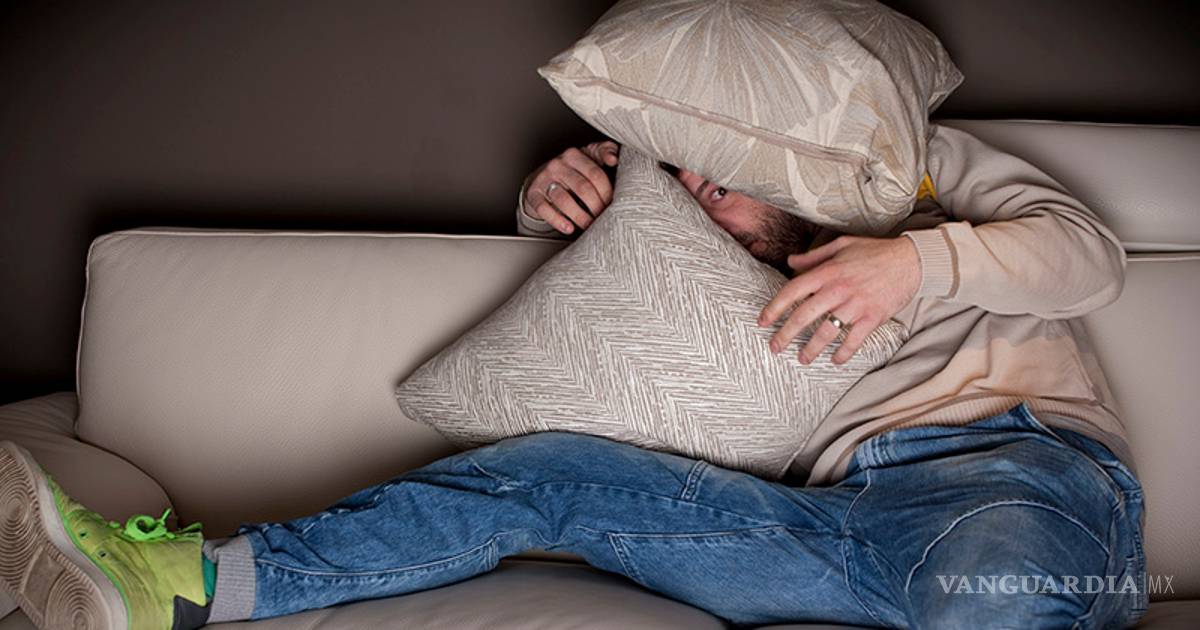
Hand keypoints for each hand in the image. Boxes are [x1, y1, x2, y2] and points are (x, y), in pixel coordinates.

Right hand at [521, 141, 619, 234]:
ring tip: (589, 226)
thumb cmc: (571, 171)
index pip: (595, 174)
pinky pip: (544, 209)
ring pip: (564, 200)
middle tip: (602, 218)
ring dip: (580, 216)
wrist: (541, 179)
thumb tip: (613, 158)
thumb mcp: (589, 157)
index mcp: (574, 155)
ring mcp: (544, 179)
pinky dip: (558, 221)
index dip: (606, 193)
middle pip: (582, 188)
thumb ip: (606, 151)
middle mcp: (557, 165)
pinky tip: (569, 228)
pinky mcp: (533, 194)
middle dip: (595, 206)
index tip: (612, 205)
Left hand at [757, 235, 919, 364]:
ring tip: (802, 359)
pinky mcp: (872, 317)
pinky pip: (854, 341)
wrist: (911, 260)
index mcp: (827, 271)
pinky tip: (835, 360)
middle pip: (804, 316)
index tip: (762, 321)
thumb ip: (814, 256)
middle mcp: (838, 289)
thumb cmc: (875, 251)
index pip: (792, 291)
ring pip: (826, 332)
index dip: (774, 307)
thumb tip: (791, 261)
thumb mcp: (841, 245)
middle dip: (785, 335)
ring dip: (811, 349)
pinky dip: (843, 353)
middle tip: (774, 347)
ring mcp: (855, 305)